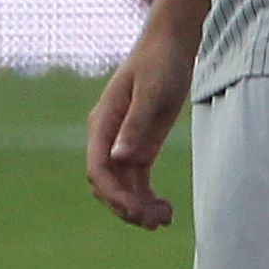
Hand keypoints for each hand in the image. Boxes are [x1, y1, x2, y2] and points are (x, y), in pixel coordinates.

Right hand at [83, 21, 193, 229]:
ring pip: (122, 188)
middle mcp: (107, 138)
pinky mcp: (139, 147)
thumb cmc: (159, 64)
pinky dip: (147, 199)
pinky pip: (137, 182)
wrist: (170, 47)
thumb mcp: (151, 92)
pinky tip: (166, 211)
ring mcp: (122, 145)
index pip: (97, 168)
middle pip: (106, 184)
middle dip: (126, 206)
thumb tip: (119, 159)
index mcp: (102, 124)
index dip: (113, 193)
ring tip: (165, 220)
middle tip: (155, 221)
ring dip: (138, 208)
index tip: (135, 210)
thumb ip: (135, 125)